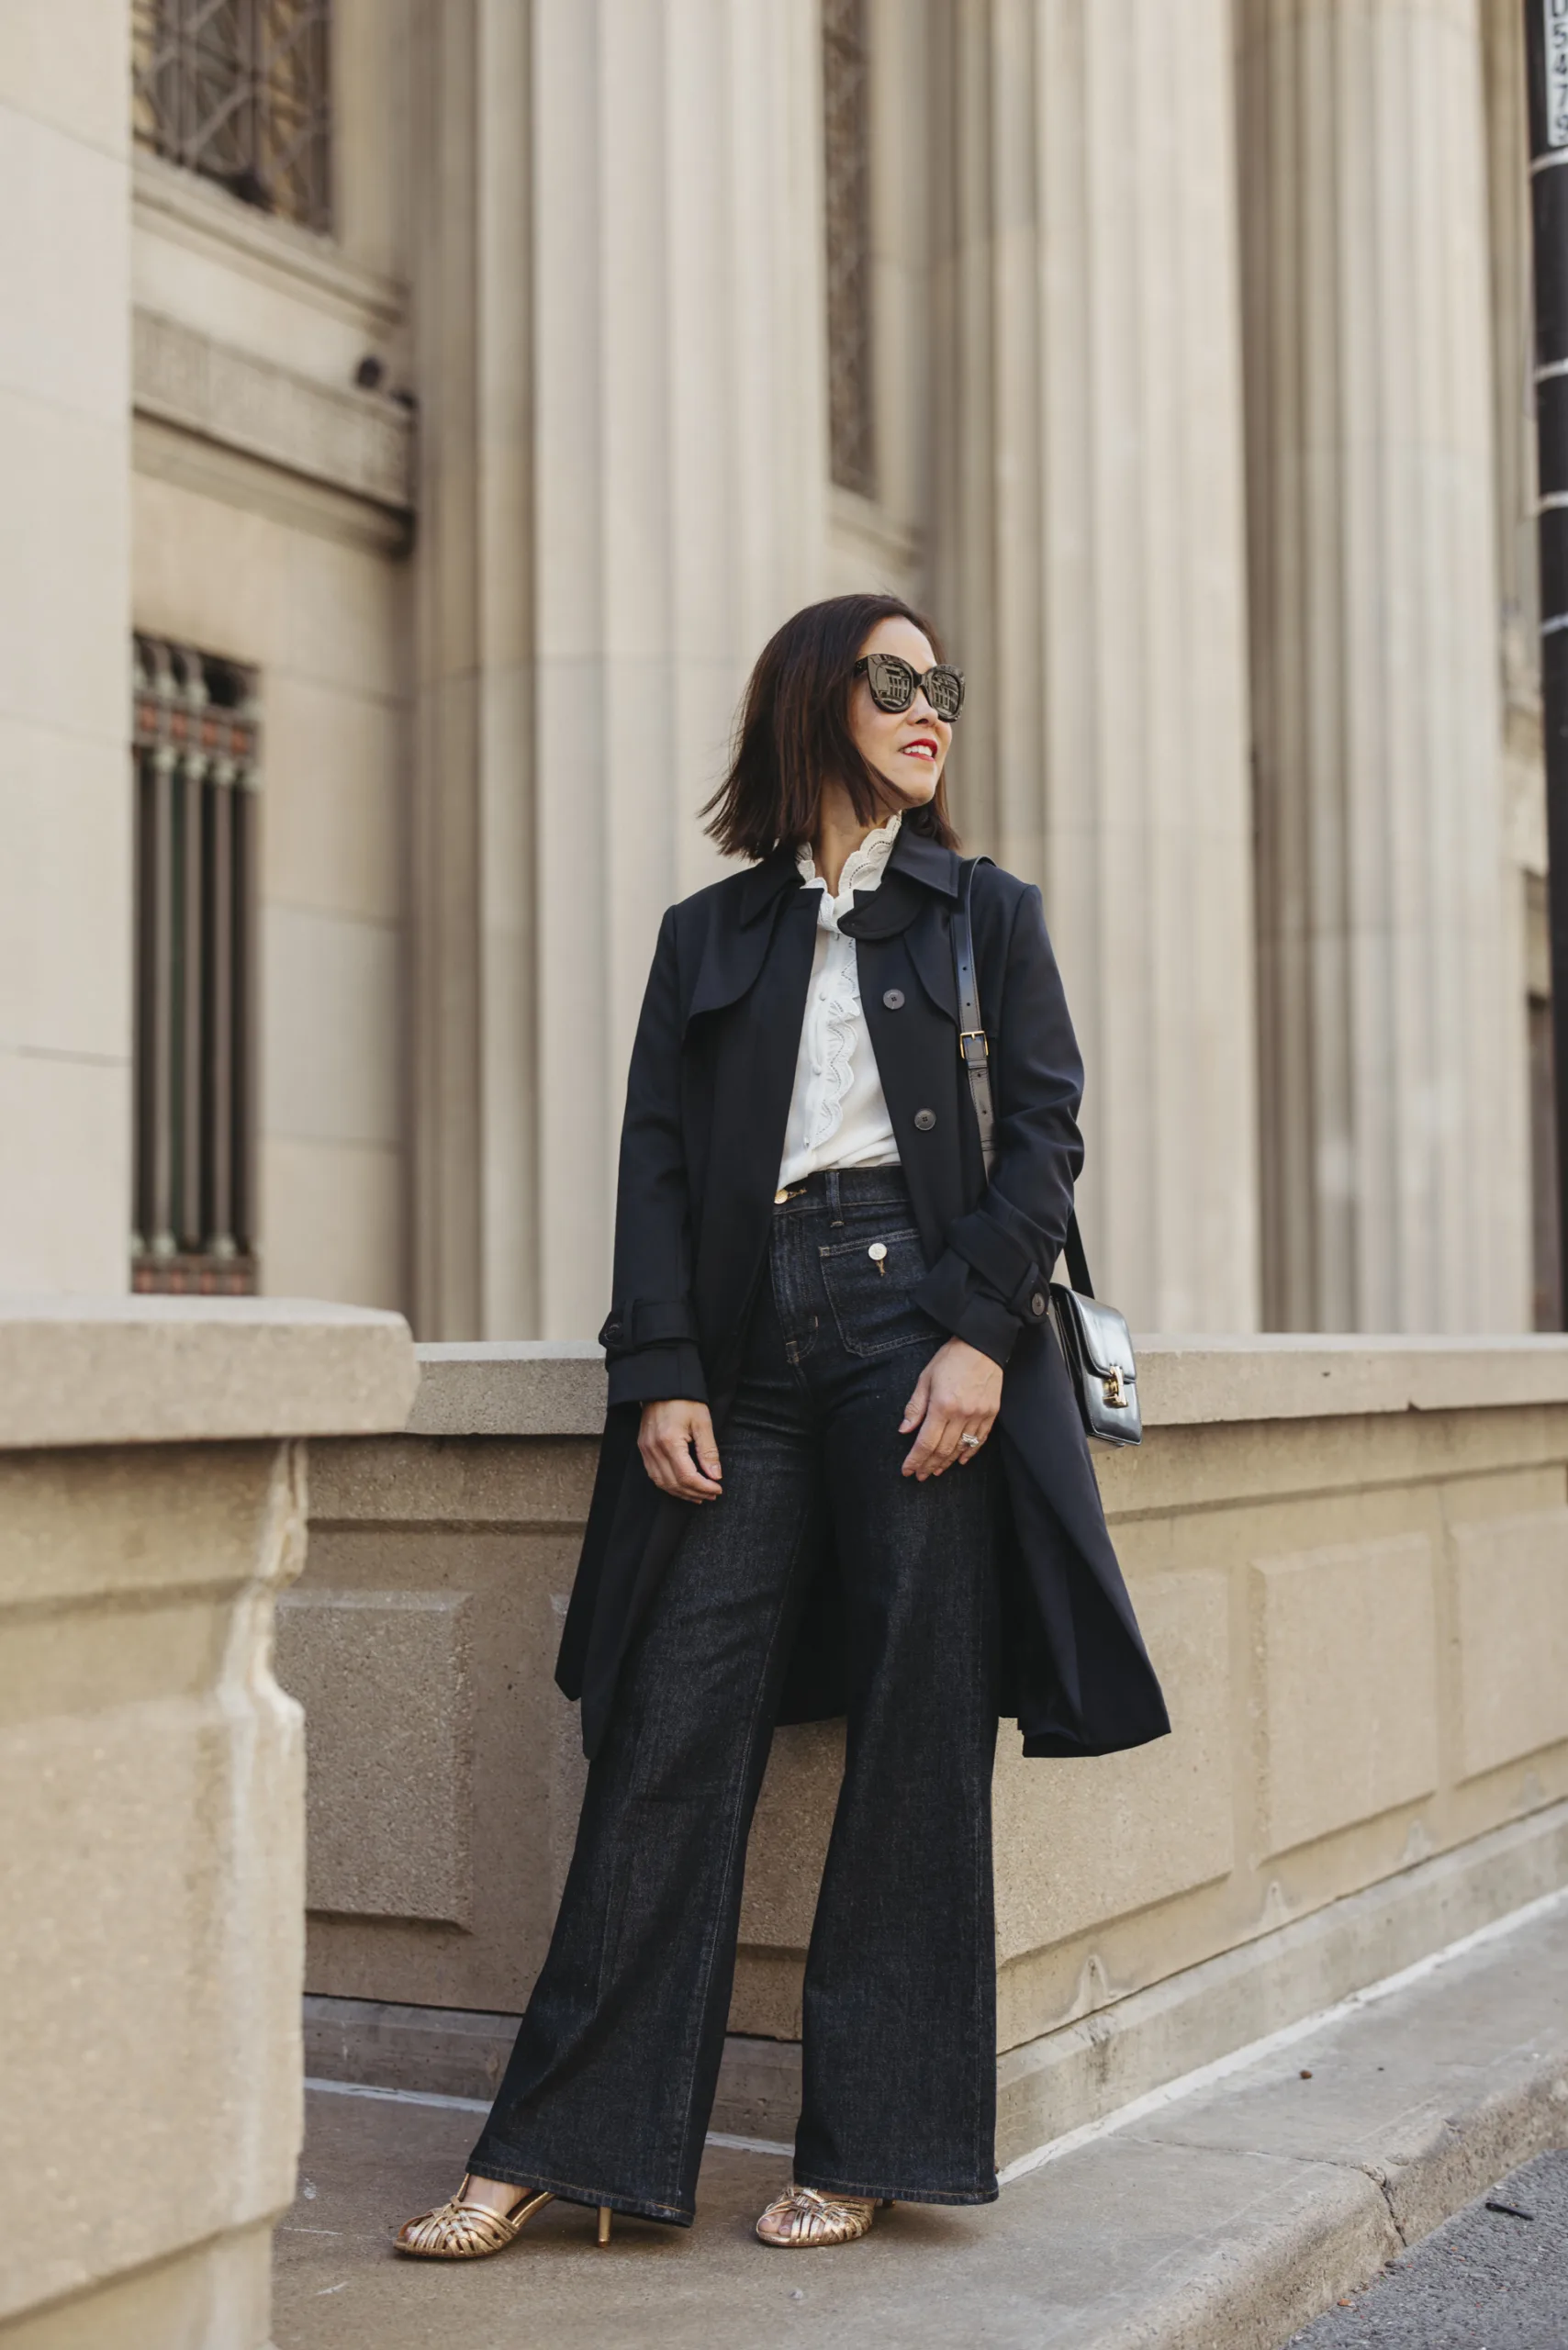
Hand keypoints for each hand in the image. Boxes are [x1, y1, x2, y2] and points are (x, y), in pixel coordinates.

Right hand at [639, 1398, 722, 1500]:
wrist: (661, 1386)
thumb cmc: (684, 1400)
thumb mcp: (702, 1422)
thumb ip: (708, 1451)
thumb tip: (715, 1475)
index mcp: (669, 1442)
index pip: (687, 1476)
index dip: (703, 1487)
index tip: (717, 1489)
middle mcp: (654, 1449)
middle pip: (674, 1484)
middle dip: (695, 1493)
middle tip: (712, 1494)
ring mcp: (646, 1450)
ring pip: (663, 1483)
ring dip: (682, 1493)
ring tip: (699, 1495)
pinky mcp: (643, 1449)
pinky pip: (654, 1475)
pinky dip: (669, 1485)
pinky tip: (682, 1486)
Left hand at [899, 1337, 1001, 1479]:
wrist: (982, 1345)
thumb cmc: (950, 1359)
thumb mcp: (925, 1378)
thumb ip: (915, 1406)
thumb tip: (904, 1430)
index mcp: (942, 1405)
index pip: (926, 1442)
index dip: (915, 1459)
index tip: (907, 1470)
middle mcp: (961, 1414)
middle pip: (943, 1450)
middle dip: (928, 1465)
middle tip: (920, 1475)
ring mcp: (979, 1415)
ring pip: (961, 1448)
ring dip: (946, 1462)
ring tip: (935, 1471)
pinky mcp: (991, 1413)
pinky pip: (980, 1440)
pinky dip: (969, 1453)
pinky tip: (960, 1460)